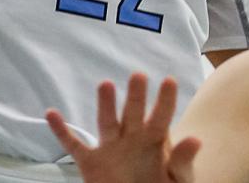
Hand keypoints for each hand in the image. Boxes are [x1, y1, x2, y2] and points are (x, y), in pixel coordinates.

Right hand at [47, 75, 201, 182]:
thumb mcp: (179, 179)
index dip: (165, 101)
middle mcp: (131, 137)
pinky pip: (74, 146)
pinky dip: (62, 131)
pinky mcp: (92, 163)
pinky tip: (51, 114)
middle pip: (133, 113)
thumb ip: (183, 161)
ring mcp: (110, 148)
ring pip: (106, 122)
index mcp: (155, 140)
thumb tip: (197, 140)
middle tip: (138, 75)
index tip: (170, 81)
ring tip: (105, 84)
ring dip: (105, 105)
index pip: (161, 117)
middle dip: (135, 96)